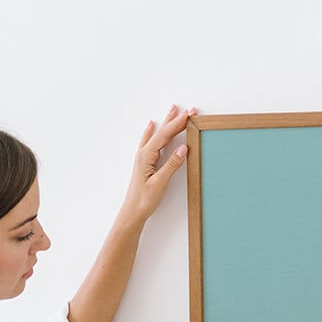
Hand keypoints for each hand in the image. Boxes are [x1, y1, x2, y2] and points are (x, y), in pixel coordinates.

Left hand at [121, 104, 196, 224]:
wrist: (132, 212)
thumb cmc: (144, 200)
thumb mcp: (159, 183)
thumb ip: (171, 165)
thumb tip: (183, 149)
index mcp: (146, 156)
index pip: (165, 135)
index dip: (178, 124)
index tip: (189, 115)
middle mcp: (144, 153)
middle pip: (162, 132)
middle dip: (175, 120)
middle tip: (189, 110)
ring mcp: (143, 157)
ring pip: (158, 134)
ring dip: (167, 122)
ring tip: (173, 110)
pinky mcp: (145, 162)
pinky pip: (151, 141)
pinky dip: (154, 131)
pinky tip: (152, 125)